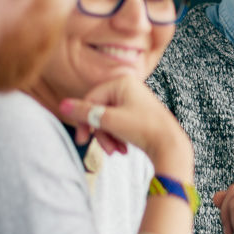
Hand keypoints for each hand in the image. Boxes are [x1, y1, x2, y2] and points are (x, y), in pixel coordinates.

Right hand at [60, 76, 192, 178]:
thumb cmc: (143, 129)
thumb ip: (84, 113)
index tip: (82, 139)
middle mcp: (129, 87)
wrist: (170, 146)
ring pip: (109, 119)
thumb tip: (62, 105)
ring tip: (116, 152)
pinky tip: (123, 149)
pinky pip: (120, 123)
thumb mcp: (110, 121)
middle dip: (100, 132)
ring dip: (109, 137)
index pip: (91, 99)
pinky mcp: (139, 113)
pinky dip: (118, 137)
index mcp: (122, 82)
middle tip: (103, 149)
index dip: (84, 120)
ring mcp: (135, 100)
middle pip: (100, 110)